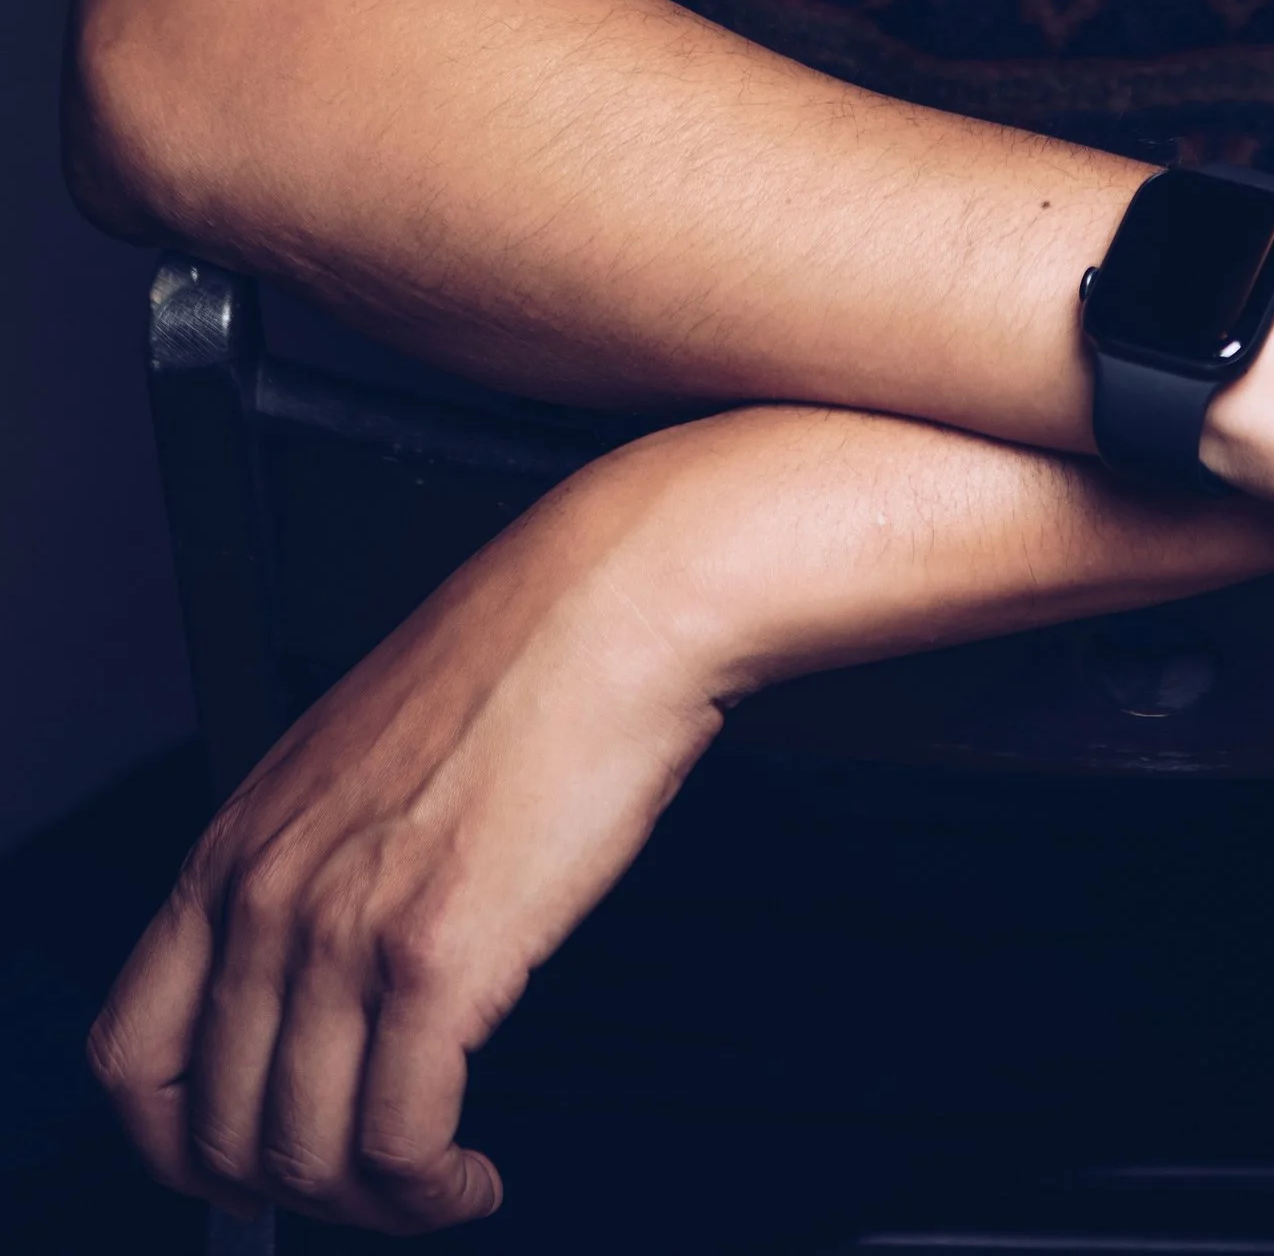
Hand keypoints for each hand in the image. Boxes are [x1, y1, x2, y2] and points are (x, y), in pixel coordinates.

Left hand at [88, 432, 737, 1232]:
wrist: (617, 600)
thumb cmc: (519, 660)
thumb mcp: (356, 756)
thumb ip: (309, 862)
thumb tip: (311, 980)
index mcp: (236, 842)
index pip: (132, 1054)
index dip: (178, 1142)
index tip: (244, 1161)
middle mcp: (267, 891)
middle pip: (214, 1128)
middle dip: (292, 1190)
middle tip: (365, 1187)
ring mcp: (341, 928)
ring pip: (304, 1153)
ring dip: (373, 1207)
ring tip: (436, 1188)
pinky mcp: (437, 956)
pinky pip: (401, 1138)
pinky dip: (431, 1191)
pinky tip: (471, 1174)